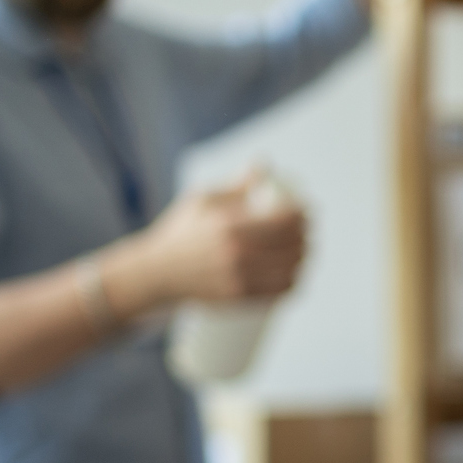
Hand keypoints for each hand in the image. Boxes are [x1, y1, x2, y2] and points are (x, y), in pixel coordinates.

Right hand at [111, 172, 304, 309]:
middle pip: (292, 245)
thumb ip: (236, 185)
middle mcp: (237, 254)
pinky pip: (279, 292)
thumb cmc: (178, 233)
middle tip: (306, 231)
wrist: (155, 274)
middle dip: (306, 236)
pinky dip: (294, 283)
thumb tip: (263, 164)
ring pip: (290, 270)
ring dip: (304, 259)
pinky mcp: (239, 298)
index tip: (305, 211)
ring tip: (303, 250)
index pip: (284, 220)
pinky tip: (296, 274)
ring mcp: (239, 279)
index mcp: (230, 225)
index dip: (302, 215)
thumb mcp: (202, 200)